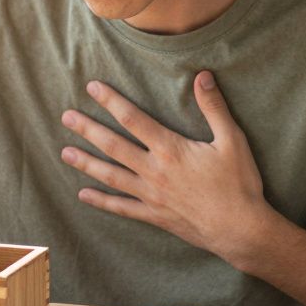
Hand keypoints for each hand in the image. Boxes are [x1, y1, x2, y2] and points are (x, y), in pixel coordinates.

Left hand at [59, 71, 275, 262]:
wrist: (241, 229)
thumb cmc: (239, 184)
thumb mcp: (232, 140)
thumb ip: (214, 108)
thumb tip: (202, 76)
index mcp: (170, 149)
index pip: (133, 119)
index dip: (111, 101)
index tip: (92, 88)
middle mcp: (154, 171)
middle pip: (113, 146)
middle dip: (88, 129)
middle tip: (66, 117)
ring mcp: (151, 195)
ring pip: (111, 176)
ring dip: (87, 163)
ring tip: (64, 153)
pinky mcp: (154, 215)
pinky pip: (122, 207)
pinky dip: (101, 201)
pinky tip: (83, 194)